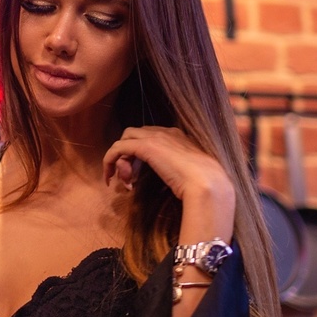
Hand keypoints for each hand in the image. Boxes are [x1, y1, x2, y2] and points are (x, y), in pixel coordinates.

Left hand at [102, 126, 235, 239]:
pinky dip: (110, 160)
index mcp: (179, 136)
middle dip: (128, 157)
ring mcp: (156, 137)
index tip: (139, 178)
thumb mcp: (190, 174)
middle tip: (130, 180)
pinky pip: (118, 148)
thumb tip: (172, 180)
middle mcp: (166, 132)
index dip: (141, 156)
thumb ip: (179, 171)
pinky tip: (109, 178)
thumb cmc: (205, 185)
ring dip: (121, 161)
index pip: (151, 138)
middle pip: (135, 136)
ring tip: (126, 183)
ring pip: (125, 139)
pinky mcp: (146, 146)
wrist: (208, 184)